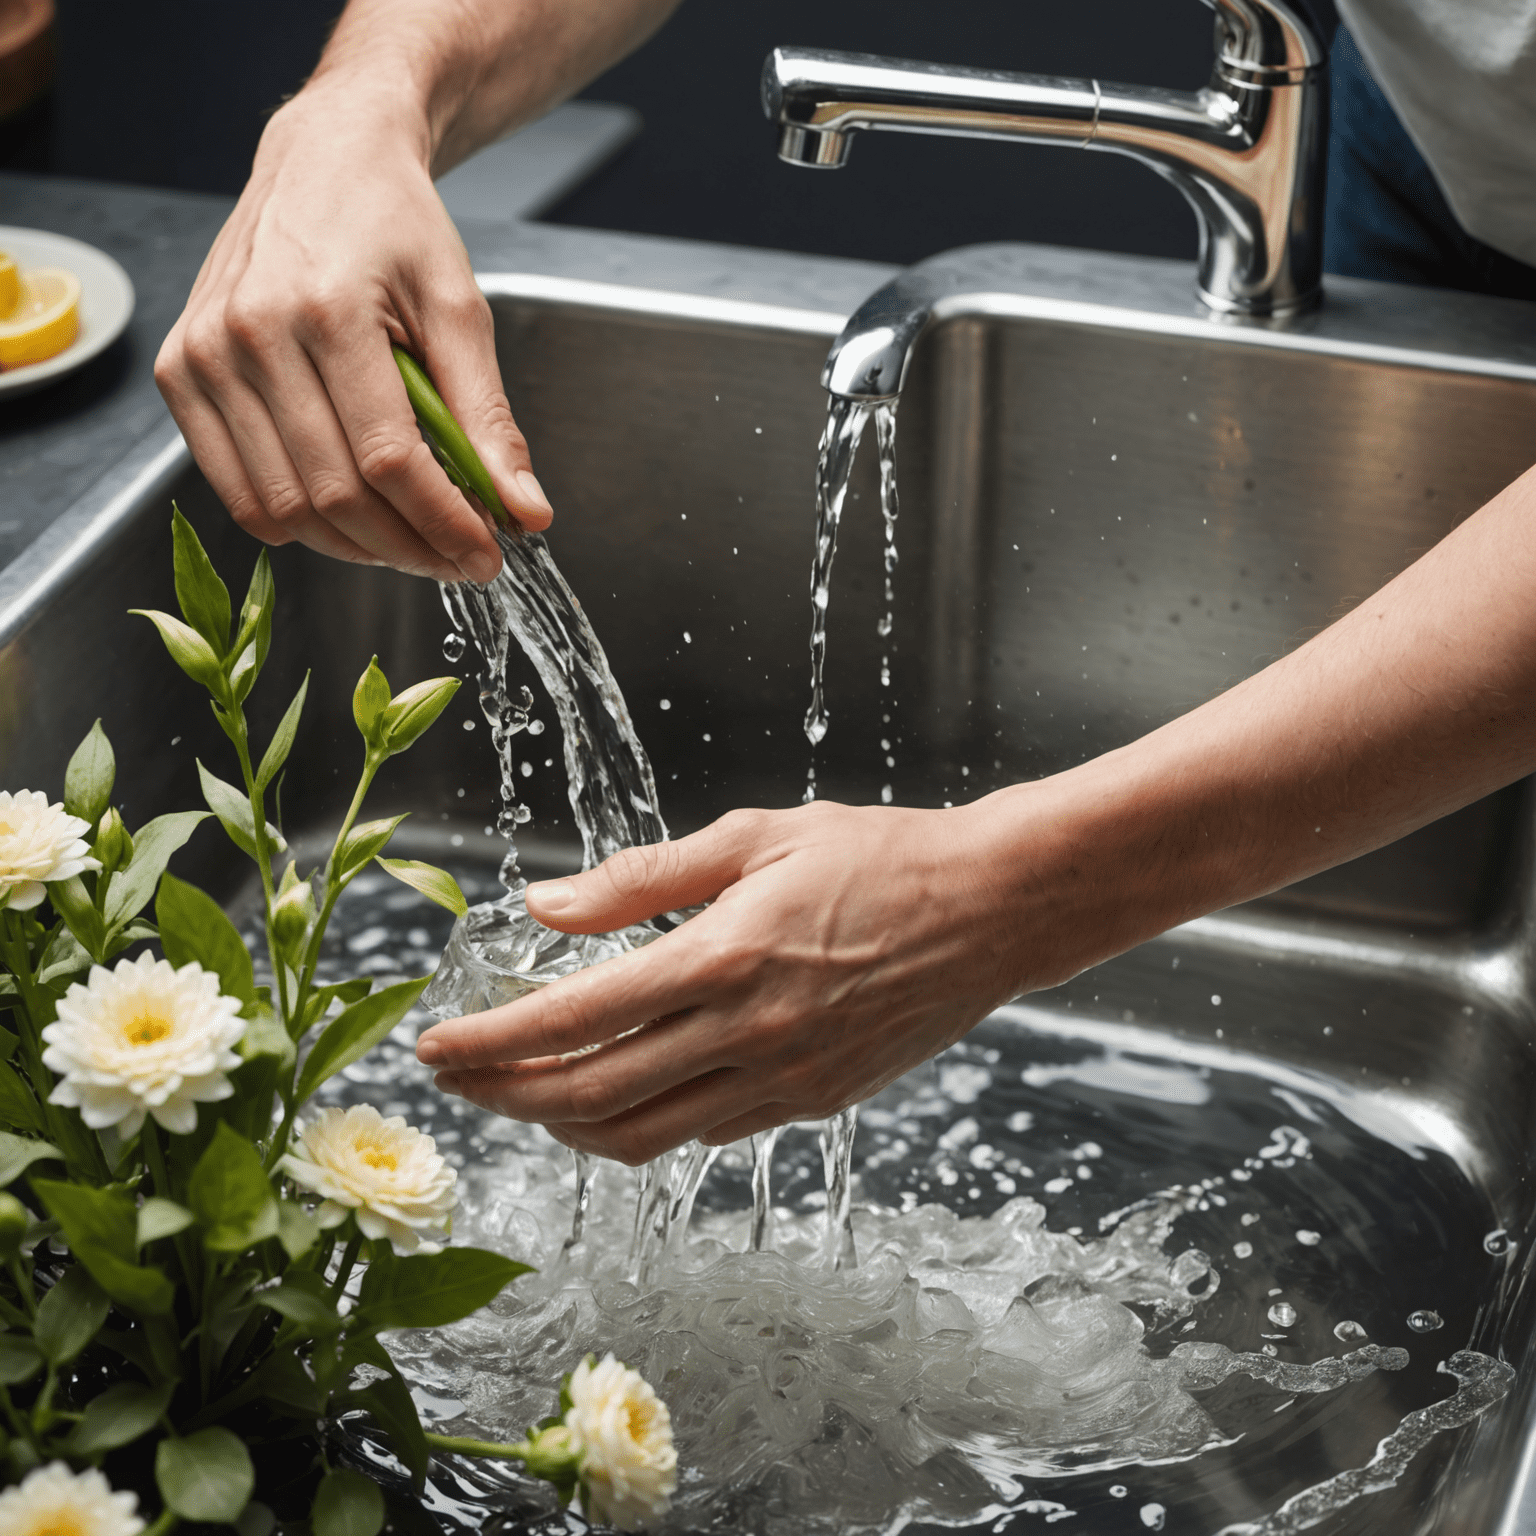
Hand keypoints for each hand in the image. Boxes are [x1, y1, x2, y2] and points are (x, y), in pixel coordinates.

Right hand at [155, 82, 552, 583]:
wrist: (324, 162)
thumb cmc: (396, 228)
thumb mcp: (460, 310)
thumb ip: (489, 418)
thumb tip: (525, 512)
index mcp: (327, 311)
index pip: (391, 460)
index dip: (445, 523)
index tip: (489, 553)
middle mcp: (249, 335)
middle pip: (335, 494)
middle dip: (410, 546)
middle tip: (459, 559)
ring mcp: (202, 357)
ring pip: (284, 508)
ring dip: (358, 549)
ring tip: (413, 543)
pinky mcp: (179, 375)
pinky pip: (237, 493)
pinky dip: (299, 525)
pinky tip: (352, 521)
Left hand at [416, 800, 1057, 1162]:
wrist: (993, 908)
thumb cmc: (879, 856)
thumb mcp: (756, 836)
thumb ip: (642, 877)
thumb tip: (544, 906)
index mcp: (724, 958)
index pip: (574, 1020)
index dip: (490, 1041)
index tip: (434, 1047)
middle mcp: (747, 1036)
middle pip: (590, 1096)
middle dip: (504, 1096)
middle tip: (454, 1080)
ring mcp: (782, 1083)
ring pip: (641, 1136)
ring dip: (563, 1125)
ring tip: (521, 1095)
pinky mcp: (811, 1104)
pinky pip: (702, 1134)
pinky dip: (639, 1125)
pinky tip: (616, 1093)